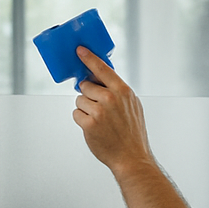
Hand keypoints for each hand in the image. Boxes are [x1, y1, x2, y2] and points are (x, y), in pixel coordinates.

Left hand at [72, 48, 152, 176]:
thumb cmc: (132, 133)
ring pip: (79, 100)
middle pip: (85, 85)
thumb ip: (118, 91)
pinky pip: (76, 114)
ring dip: (85, 109)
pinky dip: (82, 120)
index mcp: (123, 91)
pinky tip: (94, 129)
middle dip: (88, 95)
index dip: (89, 58)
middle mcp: (111, 98)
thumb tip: (101, 77)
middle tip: (99, 109)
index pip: (102, 69)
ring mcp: (99, 111)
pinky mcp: (89, 124)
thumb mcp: (132, 106)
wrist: (132, 158)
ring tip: (99, 121)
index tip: (79, 50)